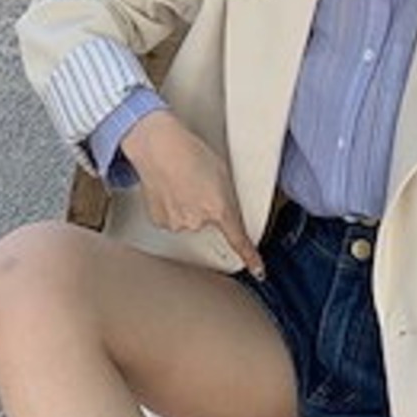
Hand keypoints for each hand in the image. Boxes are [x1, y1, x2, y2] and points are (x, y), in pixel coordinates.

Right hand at [121, 110, 264, 278]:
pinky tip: (170, 188)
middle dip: (206, 209)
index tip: (258, 271)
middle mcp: (199, 221)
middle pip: (209, 223)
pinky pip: (172, 220)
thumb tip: (221, 207)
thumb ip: (225, 196)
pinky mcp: (161, 221)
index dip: (251, 258)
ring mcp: (178, 223)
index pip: (238, 240)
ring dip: (188, 207)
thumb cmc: (189, 151)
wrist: (158, 145)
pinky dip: (172, 208)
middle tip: (198, 185)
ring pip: (189, 222)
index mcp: (220, 208)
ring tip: (181, 182)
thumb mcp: (220, 171)